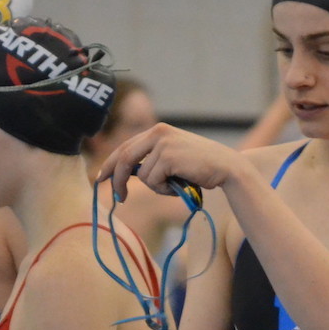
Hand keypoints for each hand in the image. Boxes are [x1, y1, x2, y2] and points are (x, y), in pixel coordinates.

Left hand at [102, 123, 240, 202]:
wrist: (227, 168)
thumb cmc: (201, 167)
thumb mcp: (173, 157)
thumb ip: (152, 159)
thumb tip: (125, 174)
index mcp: (158, 130)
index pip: (125, 146)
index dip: (111, 164)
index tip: (101, 178)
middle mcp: (158, 133)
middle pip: (124, 158)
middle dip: (118, 180)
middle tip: (119, 198)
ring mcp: (163, 144)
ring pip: (144, 176)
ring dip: (157, 188)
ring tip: (176, 185)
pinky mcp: (168, 157)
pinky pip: (154, 181)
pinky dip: (165, 190)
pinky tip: (181, 185)